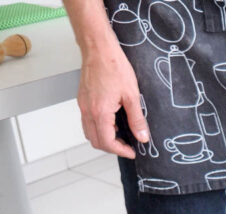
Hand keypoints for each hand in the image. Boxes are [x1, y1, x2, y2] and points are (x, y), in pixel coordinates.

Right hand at [77, 37, 148, 158]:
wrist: (98, 49)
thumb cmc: (114, 67)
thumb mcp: (132, 95)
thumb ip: (137, 119)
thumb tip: (142, 137)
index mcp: (99, 112)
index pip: (107, 142)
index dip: (121, 151)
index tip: (132, 152)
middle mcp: (87, 111)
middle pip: (96, 141)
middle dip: (112, 148)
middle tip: (128, 146)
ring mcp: (83, 105)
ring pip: (89, 132)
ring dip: (104, 138)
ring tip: (122, 135)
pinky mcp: (82, 100)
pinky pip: (88, 121)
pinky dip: (99, 128)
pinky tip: (113, 122)